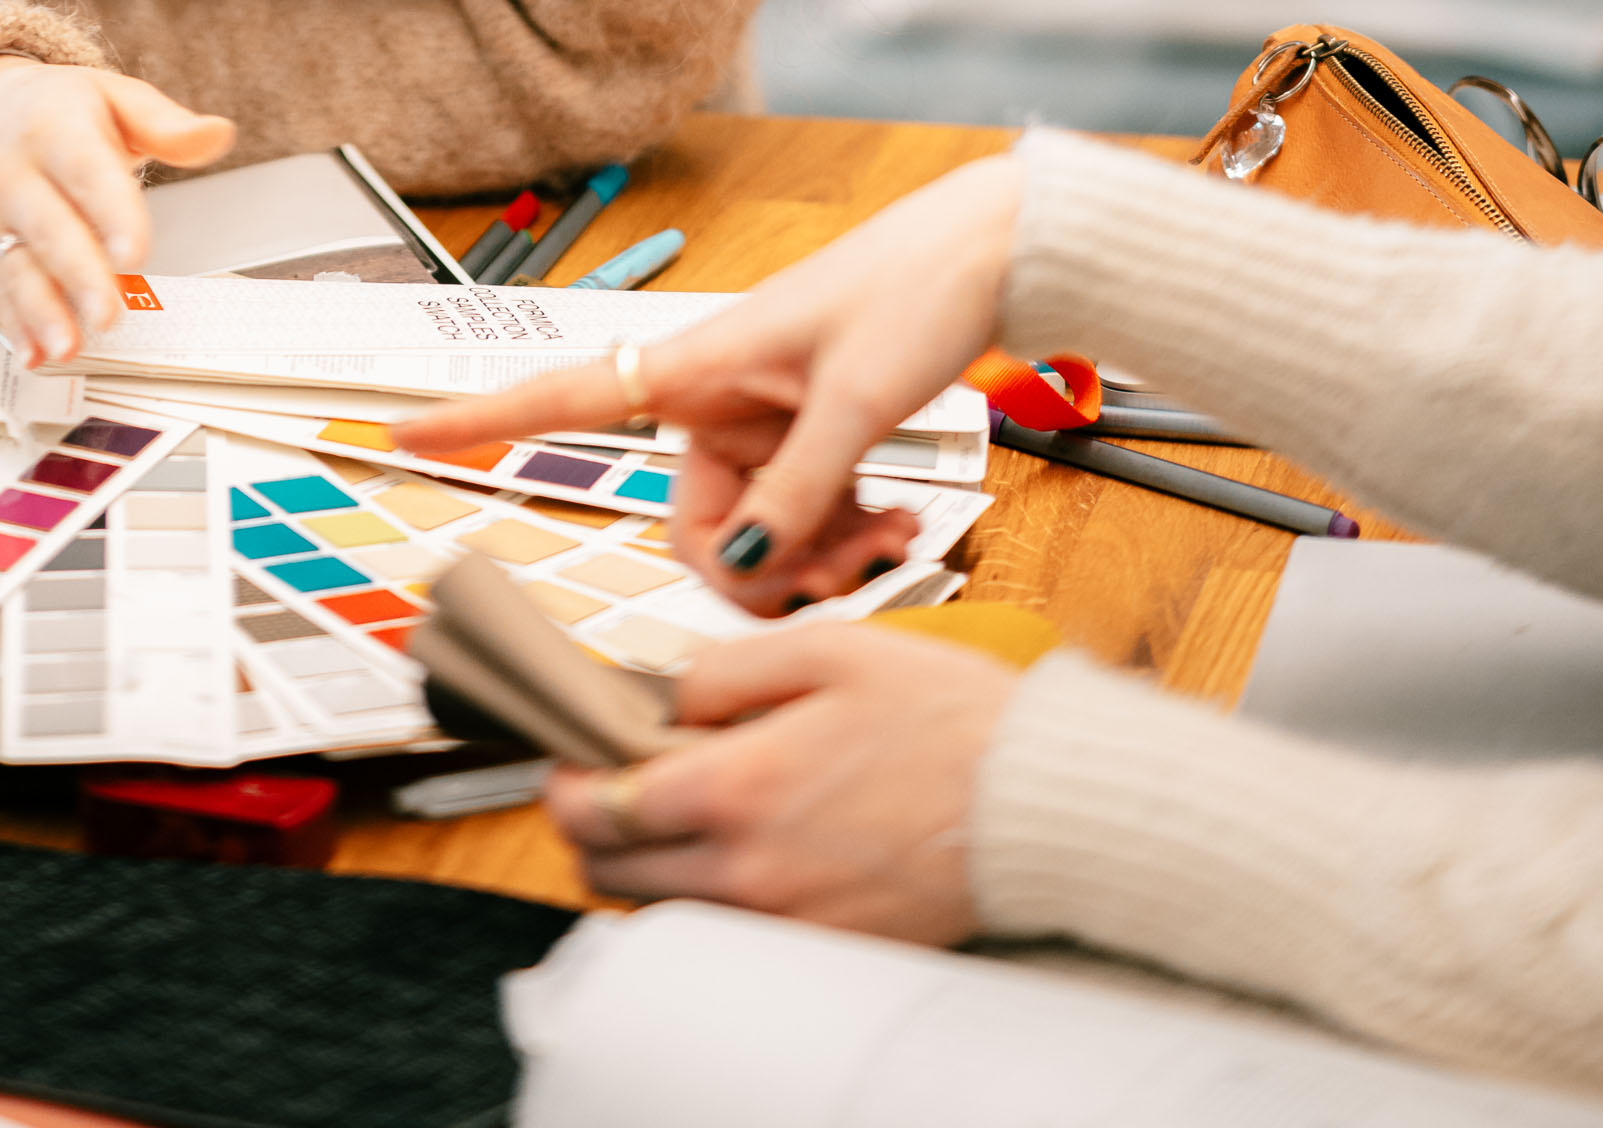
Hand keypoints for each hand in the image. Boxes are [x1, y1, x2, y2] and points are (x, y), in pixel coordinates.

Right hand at [0, 58, 233, 361]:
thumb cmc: (59, 112)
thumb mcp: (115, 98)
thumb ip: (165, 124)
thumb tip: (217, 134)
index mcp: (55, 127)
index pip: (86, 171)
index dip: (111, 212)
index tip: (135, 253)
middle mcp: (16, 173)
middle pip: (50, 228)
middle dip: (79, 275)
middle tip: (109, 314)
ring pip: (17, 268)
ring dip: (41, 311)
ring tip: (68, 345)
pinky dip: (14, 326)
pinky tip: (33, 353)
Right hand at [393, 150, 1021, 610]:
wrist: (990, 250)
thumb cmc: (913, 289)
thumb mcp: (856, 399)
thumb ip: (796, 492)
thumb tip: (743, 569)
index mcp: (699, 365)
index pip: (562, 394)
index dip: (477, 418)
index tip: (401, 431)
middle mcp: (719, 396)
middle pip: (691, 521)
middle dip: (756, 568)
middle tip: (837, 565)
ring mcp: (766, 419)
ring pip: (754, 532)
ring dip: (814, 557)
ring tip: (886, 534)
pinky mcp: (811, 432)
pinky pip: (797, 513)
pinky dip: (838, 534)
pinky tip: (892, 521)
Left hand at [544, 614, 1019, 936]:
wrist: (1036, 803)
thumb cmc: (944, 715)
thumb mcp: (826, 650)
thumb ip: (720, 673)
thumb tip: (649, 692)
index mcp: (741, 786)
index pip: (600, 807)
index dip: (565, 779)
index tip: (570, 754)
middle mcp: (750, 870)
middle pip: (611, 874)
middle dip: (589, 825)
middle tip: (610, 779)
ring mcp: (785, 922)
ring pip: (660, 912)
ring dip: (643, 864)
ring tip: (677, 806)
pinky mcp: (823, 951)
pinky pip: (726, 937)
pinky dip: (705, 897)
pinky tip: (739, 846)